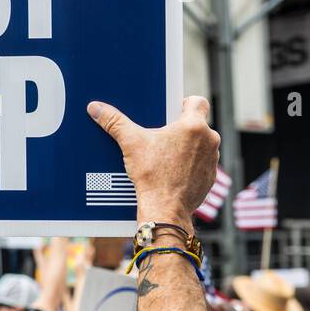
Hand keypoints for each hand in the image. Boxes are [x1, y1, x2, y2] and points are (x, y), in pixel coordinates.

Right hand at [87, 95, 218, 230]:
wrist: (164, 208)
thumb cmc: (152, 175)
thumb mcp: (130, 144)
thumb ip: (115, 122)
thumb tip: (96, 108)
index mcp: (193, 126)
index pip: (197, 101)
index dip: (183, 103)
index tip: (170, 112)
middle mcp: (209, 140)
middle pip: (197, 124)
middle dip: (180, 129)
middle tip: (159, 137)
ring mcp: (212, 160)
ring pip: (201, 145)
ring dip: (187, 147)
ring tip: (164, 156)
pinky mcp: (210, 177)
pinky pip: (201, 164)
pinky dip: (189, 166)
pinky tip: (171, 172)